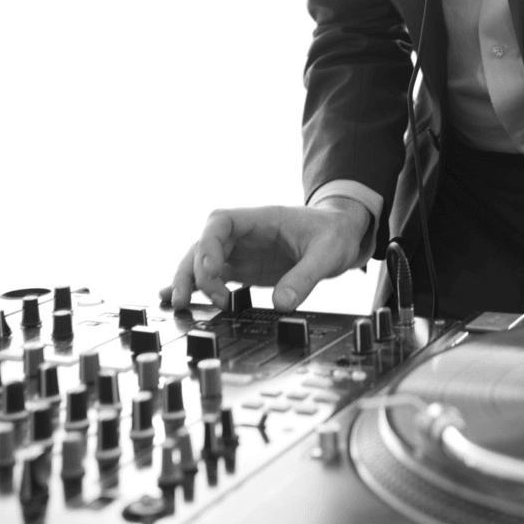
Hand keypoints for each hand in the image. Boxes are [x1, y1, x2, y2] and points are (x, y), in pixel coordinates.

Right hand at [167, 199, 371, 313]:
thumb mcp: (328, 253)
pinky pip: (212, 277)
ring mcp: (241, 251)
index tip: (211, 271)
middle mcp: (244, 234)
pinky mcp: (243, 269)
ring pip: (201, 262)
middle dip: (191, 271)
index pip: (220, 222)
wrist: (343, 233)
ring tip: (181, 305)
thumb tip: (282, 303)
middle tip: (189, 300)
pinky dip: (196, 288)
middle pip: (202, 245)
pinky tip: (180, 301)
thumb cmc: (334, 233)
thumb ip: (305, 277)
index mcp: (262, 219)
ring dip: (189, 281)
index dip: (208, 245)